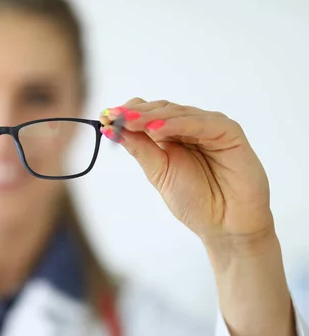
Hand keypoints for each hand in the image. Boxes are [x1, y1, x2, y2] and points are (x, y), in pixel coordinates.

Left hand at [100, 98, 273, 245]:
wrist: (225, 226)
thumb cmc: (195, 201)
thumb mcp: (158, 172)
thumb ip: (140, 149)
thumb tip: (111, 128)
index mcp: (173, 136)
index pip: (149, 114)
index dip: (128, 114)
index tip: (105, 117)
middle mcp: (191, 127)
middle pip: (162, 109)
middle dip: (136, 114)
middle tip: (113, 116)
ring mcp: (211, 128)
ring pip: (179, 113)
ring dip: (153, 116)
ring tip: (131, 122)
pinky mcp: (230, 133)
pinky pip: (203, 123)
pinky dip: (180, 124)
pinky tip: (158, 129)